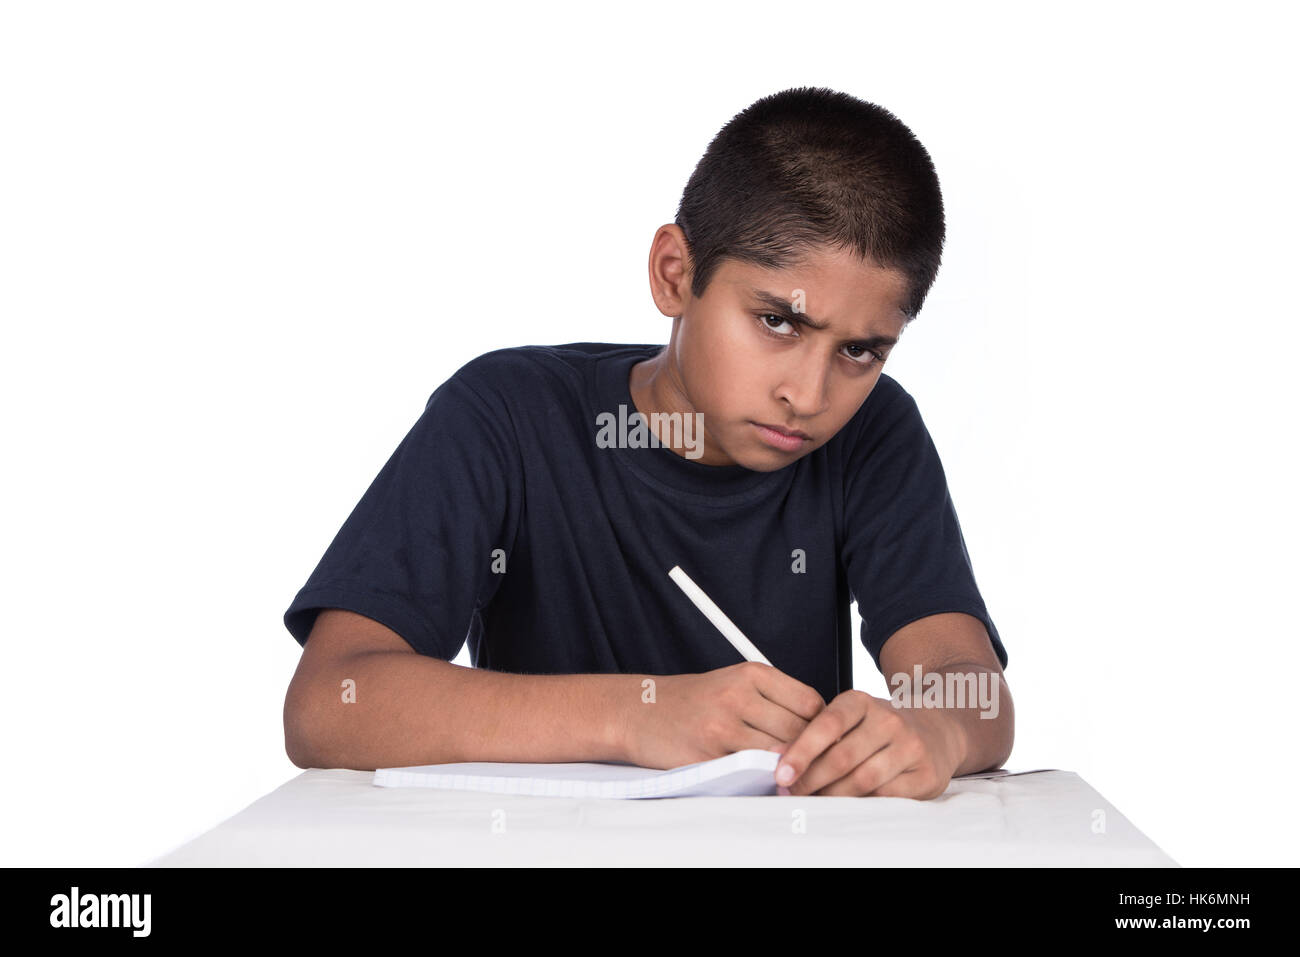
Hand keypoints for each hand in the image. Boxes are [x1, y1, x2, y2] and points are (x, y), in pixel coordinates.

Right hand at [626, 661, 824, 769]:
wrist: (639, 711)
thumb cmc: (692, 701)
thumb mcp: (734, 683)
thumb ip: (773, 700)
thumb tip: (817, 729)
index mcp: (751, 673)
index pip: (810, 702)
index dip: (820, 725)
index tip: (818, 739)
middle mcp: (738, 695)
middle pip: (800, 729)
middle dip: (808, 750)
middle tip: (809, 763)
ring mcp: (723, 726)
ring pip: (780, 753)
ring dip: (789, 767)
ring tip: (789, 773)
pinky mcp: (709, 754)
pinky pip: (752, 771)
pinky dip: (763, 778)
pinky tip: (763, 778)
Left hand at [772, 690, 964, 797]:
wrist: (936, 730)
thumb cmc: (879, 729)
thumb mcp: (850, 719)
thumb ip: (817, 734)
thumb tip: (779, 757)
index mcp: (862, 701)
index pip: (827, 724)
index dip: (801, 751)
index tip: (781, 773)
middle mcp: (889, 720)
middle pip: (842, 757)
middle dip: (811, 780)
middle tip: (792, 793)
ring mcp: (911, 746)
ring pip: (863, 780)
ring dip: (834, 795)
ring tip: (816, 801)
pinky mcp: (926, 774)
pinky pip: (887, 796)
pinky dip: (862, 804)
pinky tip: (847, 806)